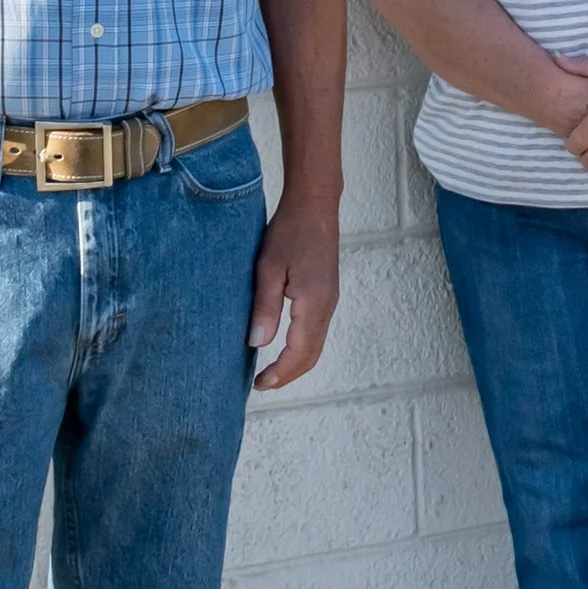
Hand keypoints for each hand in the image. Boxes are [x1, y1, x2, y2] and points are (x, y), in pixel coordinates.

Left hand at [249, 198, 340, 390]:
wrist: (314, 205)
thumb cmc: (289, 231)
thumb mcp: (269, 268)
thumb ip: (265, 308)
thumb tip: (257, 344)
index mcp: (313, 303)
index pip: (298, 353)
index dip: (279, 373)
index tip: (258, 384)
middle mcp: (327, 306)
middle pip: (311, 356)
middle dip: (288, 375)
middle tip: (262, 384)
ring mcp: (330, 300)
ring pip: (316, 345)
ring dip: (295, 363)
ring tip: (271, 370)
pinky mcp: (327, 293)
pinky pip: (317, 331)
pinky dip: (302, 347)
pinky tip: (284, 345)